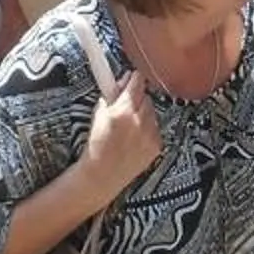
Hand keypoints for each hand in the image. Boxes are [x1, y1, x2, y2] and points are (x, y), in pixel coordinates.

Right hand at [83, 73, 161, 197]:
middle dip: (136, 99)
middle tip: (125, 107)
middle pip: (146, 97)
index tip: (133, 78)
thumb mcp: (98, 113)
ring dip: (143, 114)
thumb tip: (122, 80)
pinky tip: (134, 138)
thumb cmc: (96, 145)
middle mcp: (140, 121)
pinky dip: (148, 129)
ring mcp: (150, 134)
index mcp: (123, 111)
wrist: (102, 174)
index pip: (138, 82)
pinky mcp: (156, 146)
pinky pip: (156, 128)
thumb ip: (111, 94)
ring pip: (152, 112)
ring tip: (128, 127)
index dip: (134, 79)